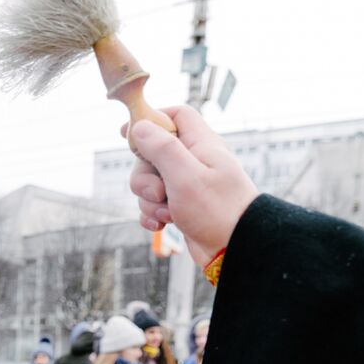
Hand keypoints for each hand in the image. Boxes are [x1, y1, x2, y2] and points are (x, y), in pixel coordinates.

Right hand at [123, 105, 257, 267]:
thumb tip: (138, 126)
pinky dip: (152, 214)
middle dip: (144, 176)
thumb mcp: (185, 176)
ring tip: (168, 214)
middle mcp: (194, 162)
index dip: (151, 119)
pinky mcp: (181, 206)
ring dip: (149, 201)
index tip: (127, 132)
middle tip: (158, 192)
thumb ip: (162, 148)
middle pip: (153, 154)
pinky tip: (162, 225)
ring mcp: (187, 185)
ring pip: (150, 183)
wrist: (236, 248)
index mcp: (201, 145)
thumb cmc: (217, 210)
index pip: (176, 115)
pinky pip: (153, 204)